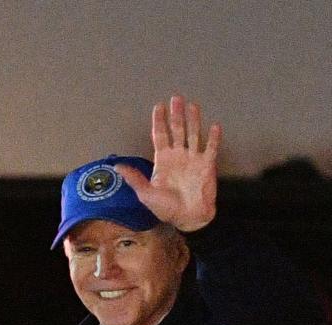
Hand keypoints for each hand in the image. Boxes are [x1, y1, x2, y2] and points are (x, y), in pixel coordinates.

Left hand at [115, 94, 221, 233]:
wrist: (187, 219)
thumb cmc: (166, 208)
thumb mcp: (146, 194)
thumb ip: (134, 178)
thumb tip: (117, 166)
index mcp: (163, 160)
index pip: (160, 135)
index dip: (159, 121)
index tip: (158, 106)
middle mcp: (178, 155)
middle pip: (177, 130)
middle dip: (176, 115)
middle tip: (176, 98)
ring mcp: (193, 159)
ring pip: (194, 134)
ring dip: (194, 120)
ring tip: (193, 106)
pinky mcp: (207, 166)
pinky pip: (211, 149)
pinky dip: (213, 138)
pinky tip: (214, 126)